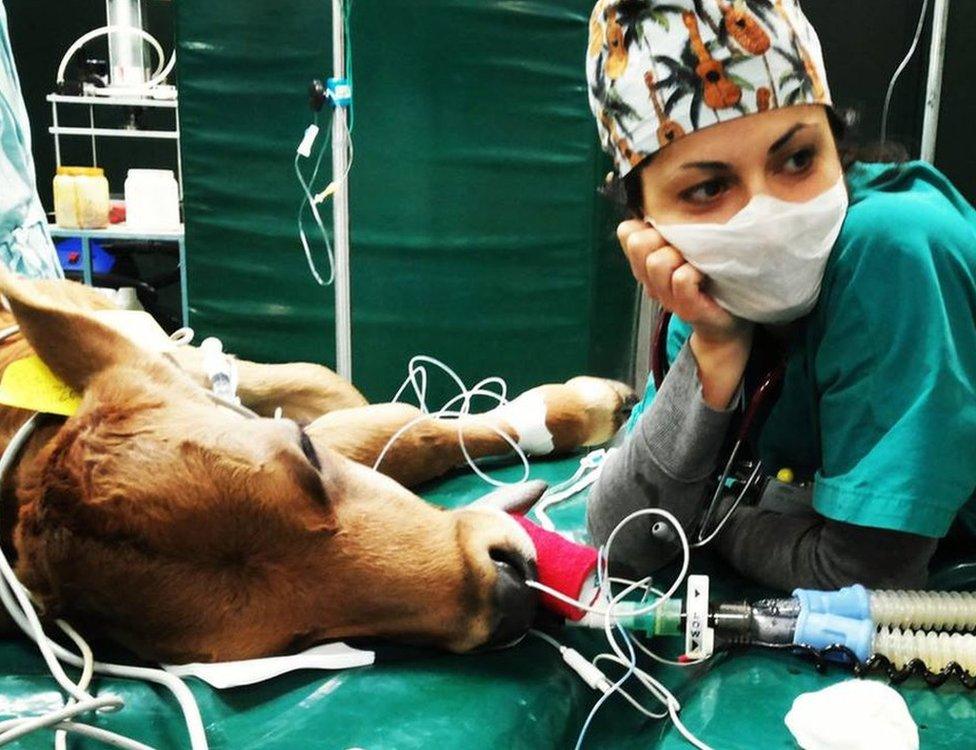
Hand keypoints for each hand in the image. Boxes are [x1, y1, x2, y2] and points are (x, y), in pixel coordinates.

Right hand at [617, 219, 745, 344]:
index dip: (646, 225)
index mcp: (645, 263)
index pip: (626, 231)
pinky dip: (694, 274)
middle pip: (638, 243)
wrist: (725, 323)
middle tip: (684, 251)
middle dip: (663, 239)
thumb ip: (673, 231)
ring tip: (695, 265)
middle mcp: (650, 280)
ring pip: (657, 262)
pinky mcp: (686, 308)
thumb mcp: (685, 250)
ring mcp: (666, 297)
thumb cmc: (707, 279)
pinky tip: (704, 278)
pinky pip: (681, 278)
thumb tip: (666, 202)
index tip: (668, 235)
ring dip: (680, 258)